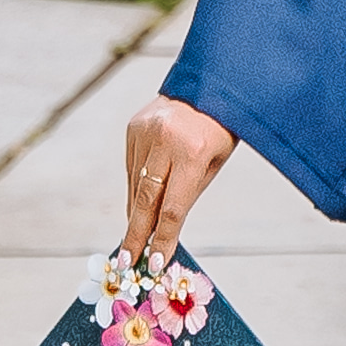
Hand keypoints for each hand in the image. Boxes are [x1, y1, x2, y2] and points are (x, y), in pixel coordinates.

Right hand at [122, 94, 235, 265]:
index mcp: (194, 152)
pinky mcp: (133, 127)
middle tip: (125, 263)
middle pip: (146, 200)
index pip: (172, 208)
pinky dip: (135, 189)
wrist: (209, 82)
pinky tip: (137, 207)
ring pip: (135, 185)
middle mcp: (165, 141)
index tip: (154, 263)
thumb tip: (164, 229)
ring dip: (134, 214)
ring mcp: (145, 132)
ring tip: (132, 241)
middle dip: (136, 235)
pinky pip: (132, 167)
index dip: (162, 239)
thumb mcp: (215, 163)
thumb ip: (189, 194)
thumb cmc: (220, 128)